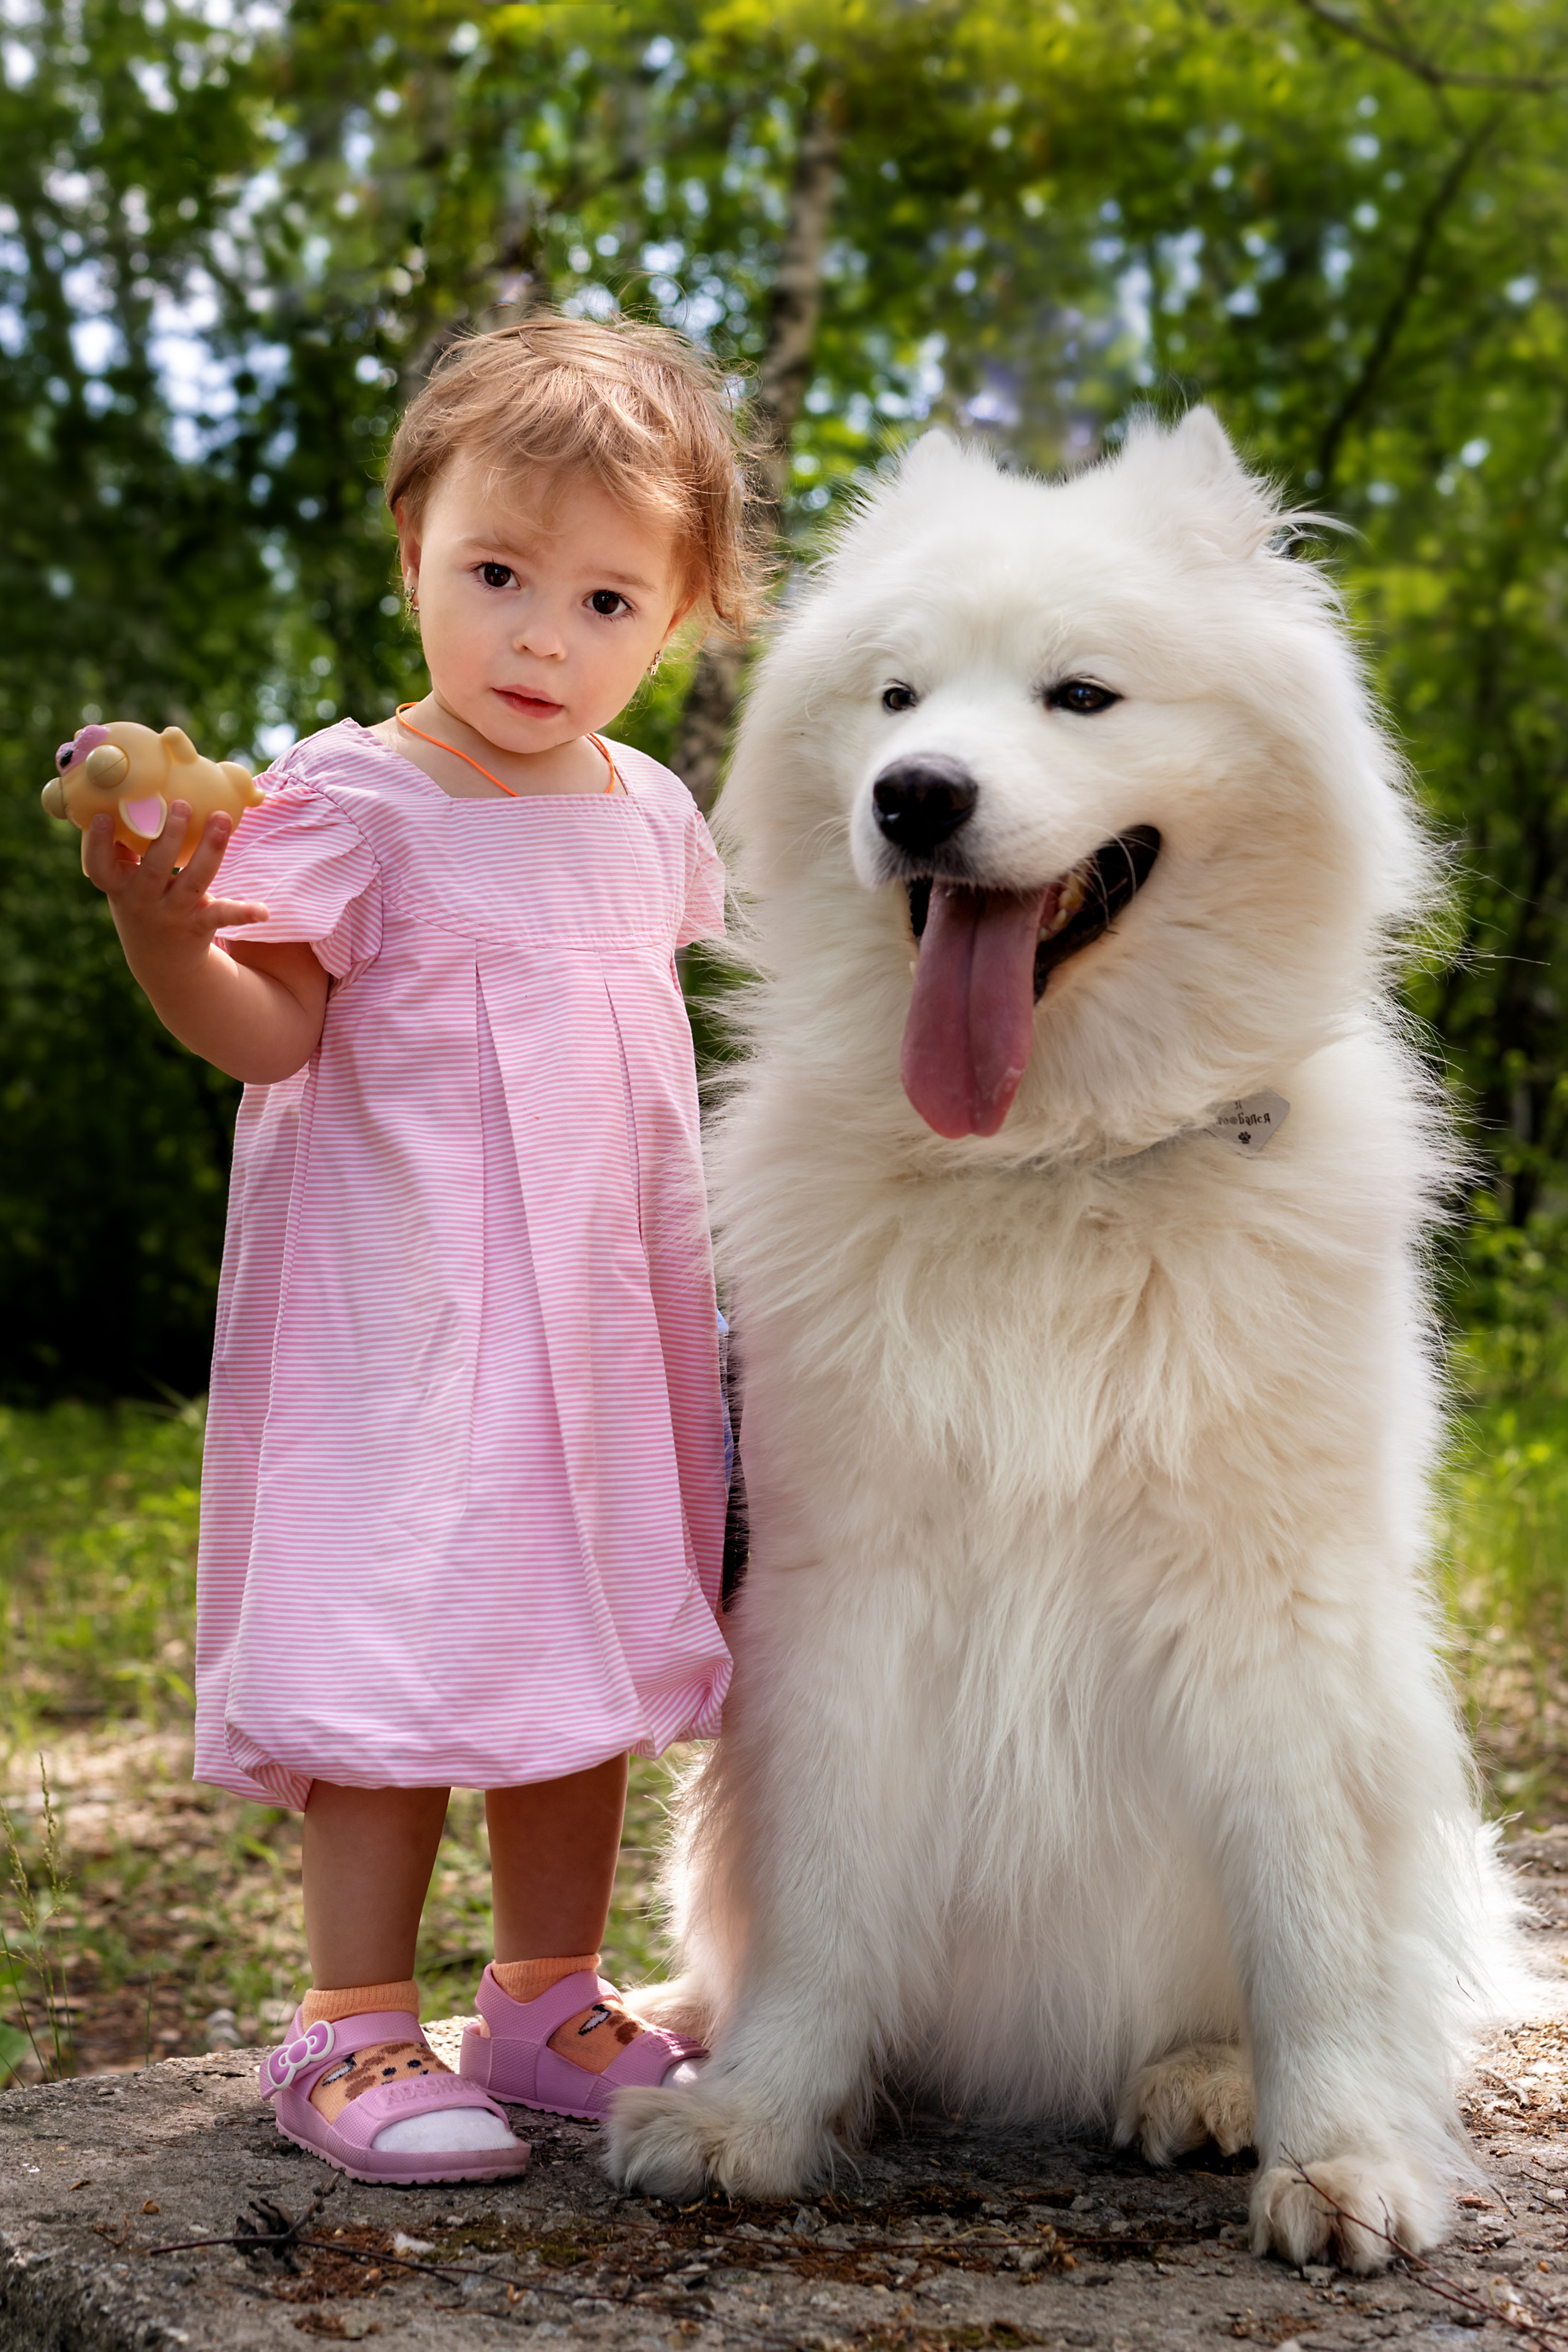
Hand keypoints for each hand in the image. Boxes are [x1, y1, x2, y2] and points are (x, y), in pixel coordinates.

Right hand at [82, 801, 267, 967]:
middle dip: (168, 837)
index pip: (100, 867)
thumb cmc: (141, 902)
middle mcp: (143, 901)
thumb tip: (123, 794)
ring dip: (209, 850)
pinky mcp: (200, 925)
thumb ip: (121, 848)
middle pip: (154, 869)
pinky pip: (223, 916)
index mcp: (119, 886)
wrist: (160, 961)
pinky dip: (243, 912)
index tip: (102, 817)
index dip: (97, 844)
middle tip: (181, 804)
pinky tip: (263, 911)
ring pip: (193, 882)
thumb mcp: (123, 881)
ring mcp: (173, 914)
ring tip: (221, 819)